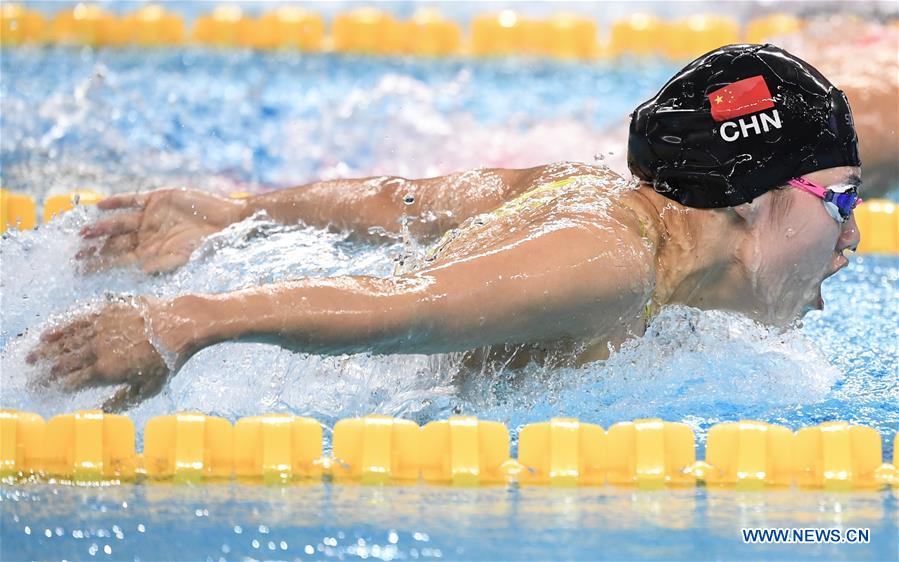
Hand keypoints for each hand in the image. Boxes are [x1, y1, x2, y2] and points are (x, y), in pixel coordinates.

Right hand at [26, 299, 172, 411]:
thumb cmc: (167, 359)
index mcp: (106, 372)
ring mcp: (100, 330)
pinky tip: (48, 334)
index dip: (54, 387)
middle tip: (30, 375)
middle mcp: (98, 350)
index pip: (71, 382)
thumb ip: (123, 401)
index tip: (44, 390)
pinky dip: (60, 328)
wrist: (180, 324)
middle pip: (63, 363)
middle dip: (44, 371)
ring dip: (45, 350)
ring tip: (31, 356)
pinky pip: (77, 321)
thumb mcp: (148, 388)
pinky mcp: (105, 312)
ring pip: (65, 341)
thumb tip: (102, 413)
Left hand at [78, 189, 247, 273]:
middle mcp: (146, 235)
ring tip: (84, 232)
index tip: (79, 270)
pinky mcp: (158, 199)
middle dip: (94, 247)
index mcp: (150, 253)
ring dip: (101, 227)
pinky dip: (116, 202)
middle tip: (75, 252)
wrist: (227, 223)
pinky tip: (100, 206)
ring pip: (119, 222)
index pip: (118, 260)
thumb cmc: (208, 246)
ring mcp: (150, 217)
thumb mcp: (184, 258)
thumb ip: (161, 264)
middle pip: (114, 242)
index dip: (99, 264)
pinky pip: (132, 199)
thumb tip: (139, 271)